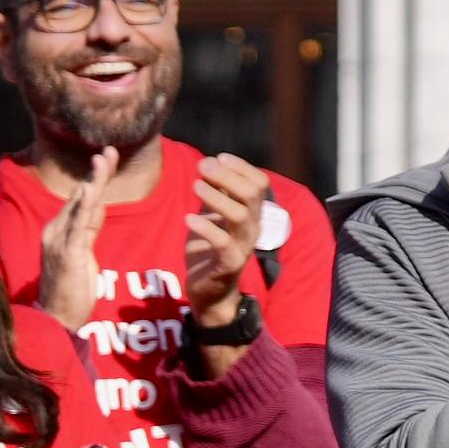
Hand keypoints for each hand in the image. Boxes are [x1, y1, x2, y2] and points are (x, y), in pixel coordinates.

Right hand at [36, 153, 115, 326]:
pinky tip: (90, 191)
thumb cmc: (71, 285)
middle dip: (96, 174)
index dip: (96, 178)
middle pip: (80, 196)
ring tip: (102, 161)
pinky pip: (77, 227)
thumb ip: (88, 228)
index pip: (82, 198)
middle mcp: (56, 230)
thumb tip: (97, 205)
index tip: (109, 158)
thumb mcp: (84, 251)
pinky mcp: (68, 254)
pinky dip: (84, 207)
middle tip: (109, 151)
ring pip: (80, 206)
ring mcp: (60, 241)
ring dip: (93, 183)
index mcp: (60, 229)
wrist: (57, 316)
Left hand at [180, 152, 269, 318]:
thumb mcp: (213, 216)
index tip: (218, 157)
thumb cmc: (210, 249)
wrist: (210, 290)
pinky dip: (206, 228)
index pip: (259, 183)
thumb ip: (216, 194)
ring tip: (195, 185)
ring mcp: (243, 246)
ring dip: (217, 197)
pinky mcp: (229, 264)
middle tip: (203, 166)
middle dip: (228, 176)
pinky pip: (223, 243)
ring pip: (241, 215)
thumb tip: (211, 163)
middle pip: (252, 194)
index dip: (241, 167)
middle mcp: (253, 228)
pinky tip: (189, 219)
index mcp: (252, 214)